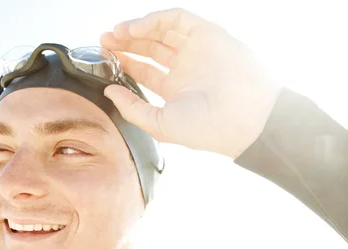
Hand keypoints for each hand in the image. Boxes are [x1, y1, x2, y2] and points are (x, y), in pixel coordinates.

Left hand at [100, 8, 282, 158]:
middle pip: (150, 48)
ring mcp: (198, 50)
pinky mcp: (208, 34)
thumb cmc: (206, 129)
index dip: (124, 63)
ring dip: (136, 30)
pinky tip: (135, 30)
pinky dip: (154, 20)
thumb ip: (132, 108)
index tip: (105, 60)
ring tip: (115, 34)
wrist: (244, 119)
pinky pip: (177, 20)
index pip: (145, 71)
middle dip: (126, 43)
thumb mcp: (159, 124)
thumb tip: (108, 92)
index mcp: (177, 90)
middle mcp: (187, 68)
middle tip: (104, 42)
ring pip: (161, 31)